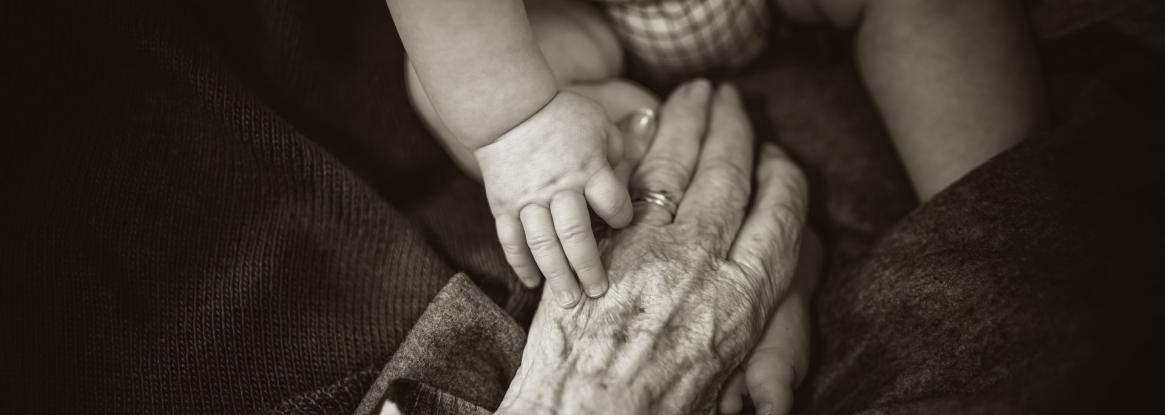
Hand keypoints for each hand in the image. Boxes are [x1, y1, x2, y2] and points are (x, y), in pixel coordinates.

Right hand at [476, 91, 649, 307]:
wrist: (508, 108)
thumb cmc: (563, 115)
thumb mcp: (601, 125)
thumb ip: (621, 154)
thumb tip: (634, 181)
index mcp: (589, 168)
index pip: (612, 204)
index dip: (621, 218)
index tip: (622, 224)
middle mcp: (559, 188)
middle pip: (576, 234)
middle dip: (588, 267)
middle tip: (598, 293)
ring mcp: (528, 199)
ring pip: (542, 244)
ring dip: (556, 275)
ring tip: (568, 301)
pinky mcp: (503, 205)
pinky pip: (511, 240)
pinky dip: (520, 263)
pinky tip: (532, 283)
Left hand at [495, 80, 810, 413]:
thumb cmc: (661, 412)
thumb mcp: (728, 376)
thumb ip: (746, 322)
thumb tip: (757, 290)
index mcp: (745, 298)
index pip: (780, 216)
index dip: (782, 179)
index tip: (780, 159)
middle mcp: (703, 261)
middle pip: (729, 176)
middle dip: (735, 130)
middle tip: (733, 101)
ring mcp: (648, 246)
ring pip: (678, 167)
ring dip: (689, 123)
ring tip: (695, 95)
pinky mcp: (602, 244)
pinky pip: (625, 182)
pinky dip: (637, 148)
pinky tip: (645, 125)